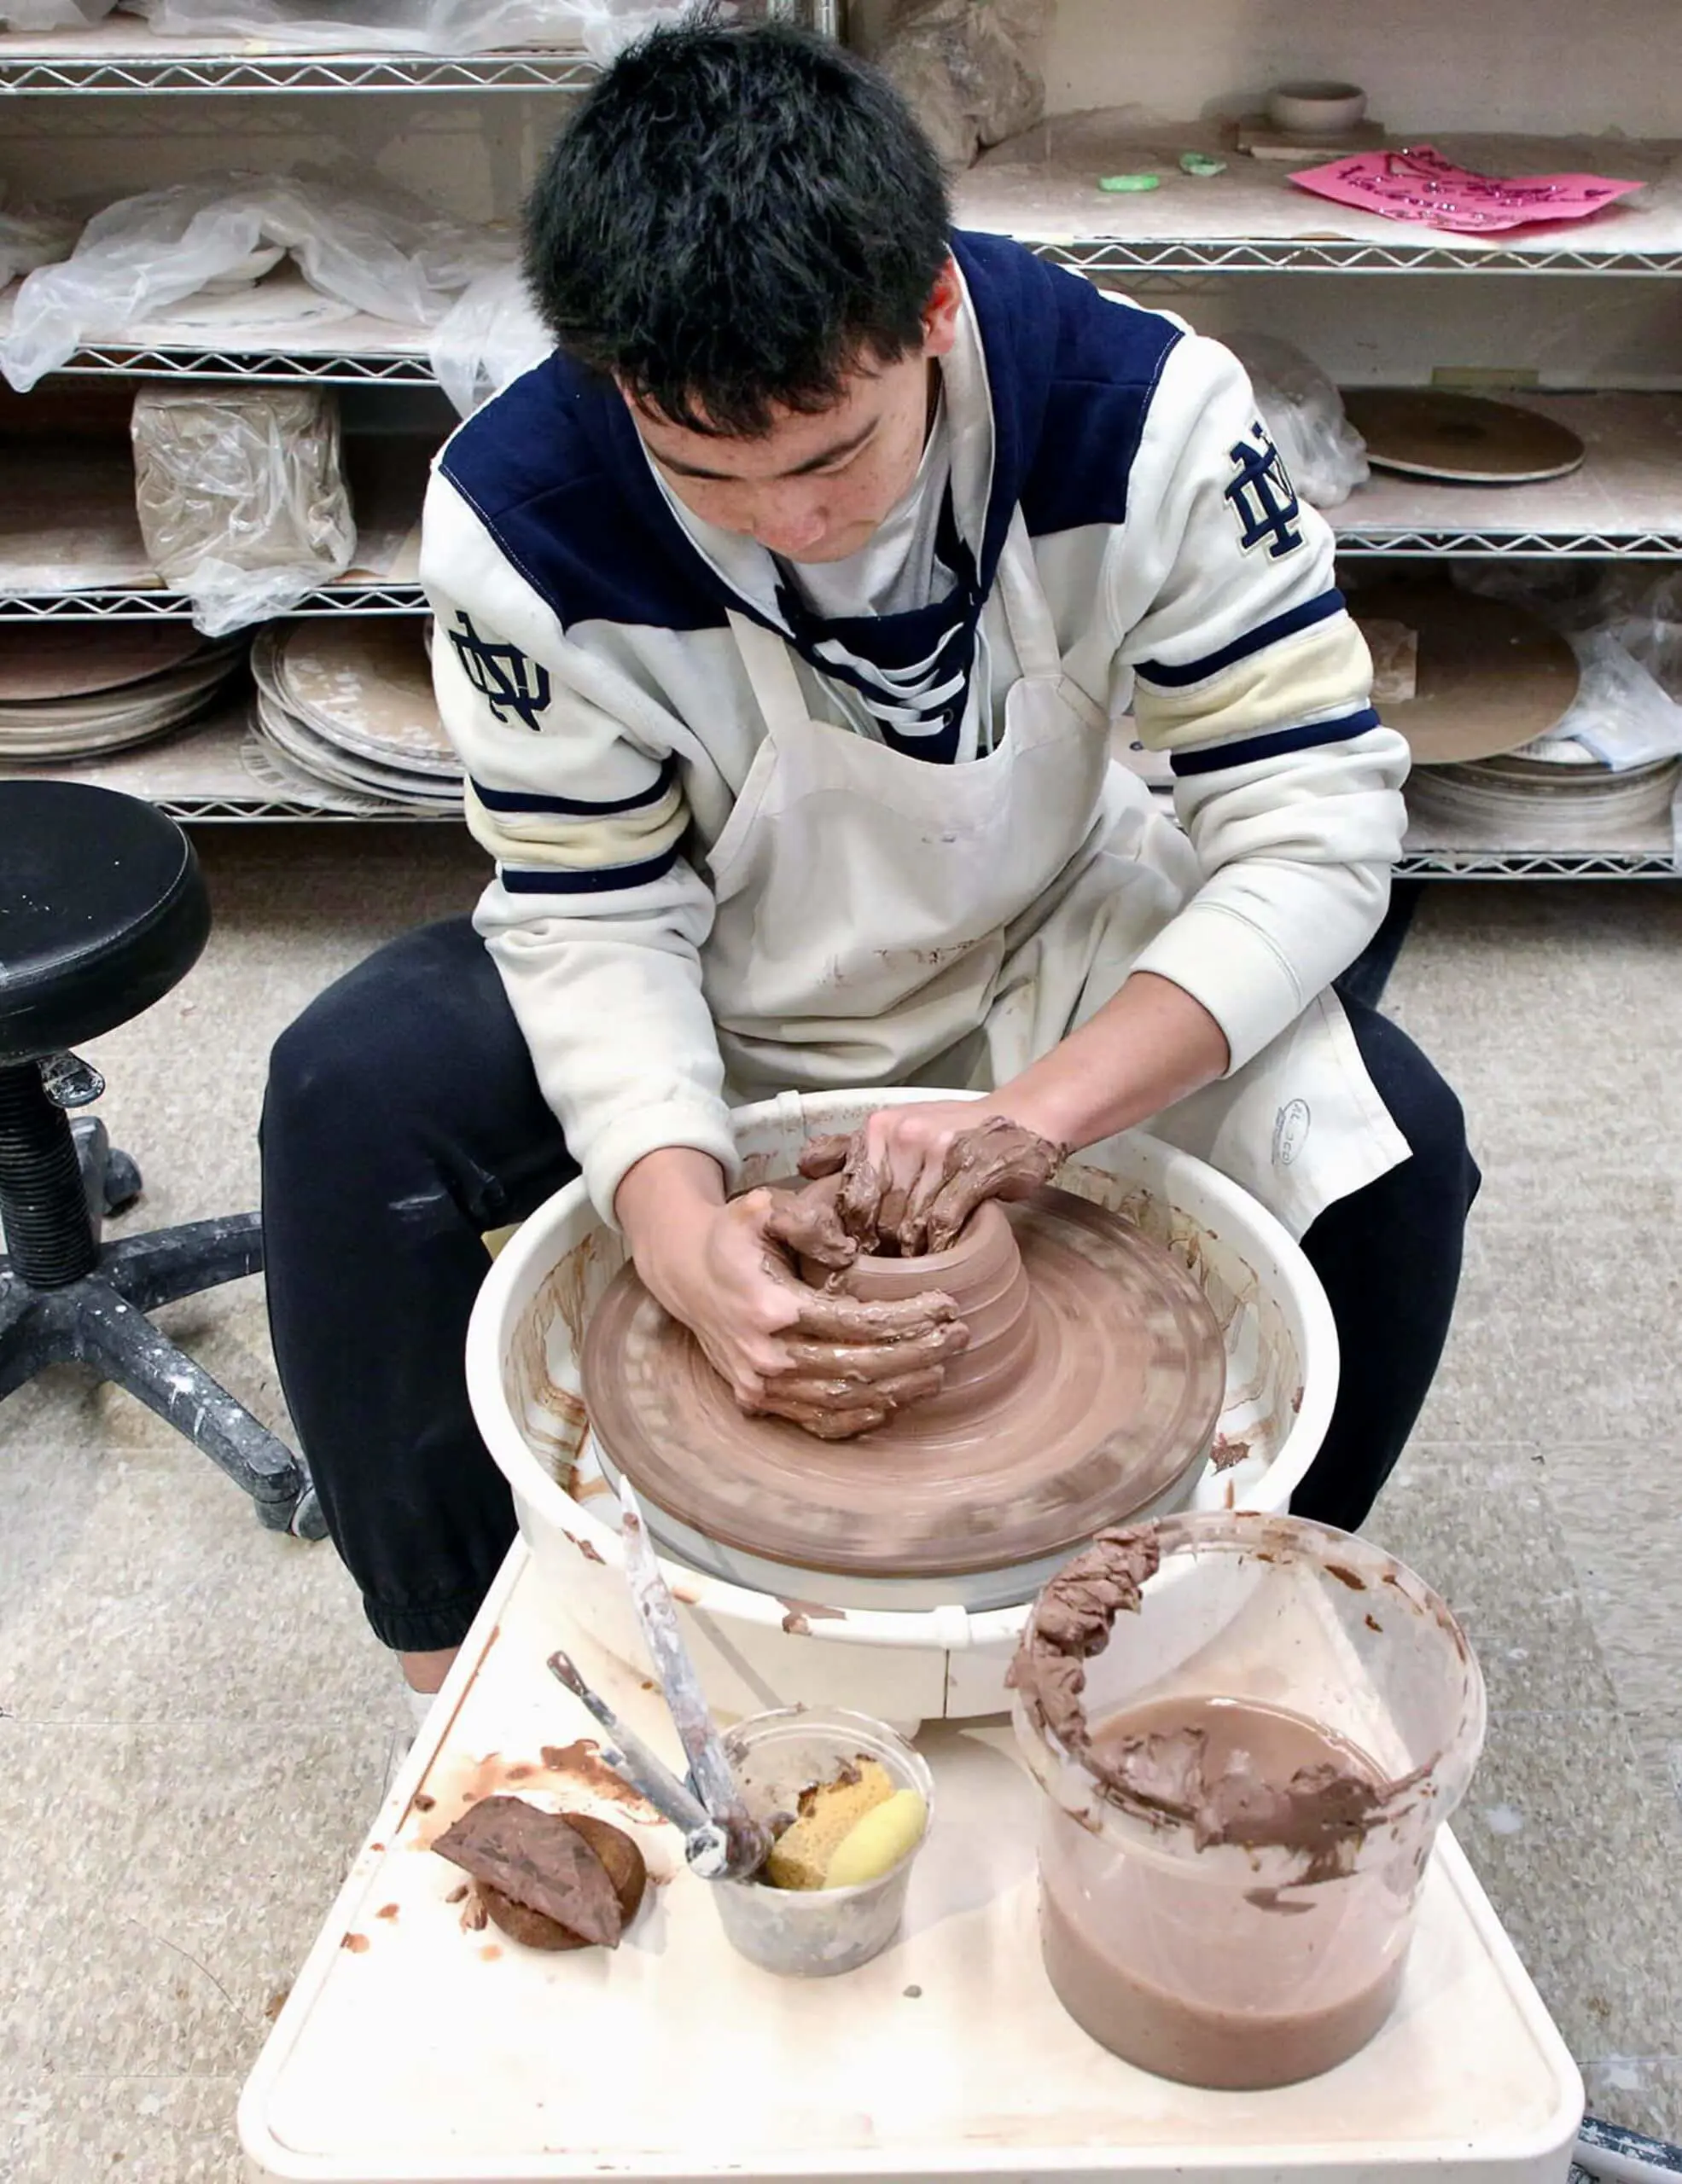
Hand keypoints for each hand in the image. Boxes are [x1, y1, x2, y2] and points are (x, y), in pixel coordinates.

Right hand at [625, 1169, 967, 1440]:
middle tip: (959, 1337)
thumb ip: (803, 1218)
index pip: (857, 1323)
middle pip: (858, 1367)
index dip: (908, 1319)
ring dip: (898, 1390)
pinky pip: (817, 1421)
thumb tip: (847, 1251)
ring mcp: (760, 1387)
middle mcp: (765, 1357)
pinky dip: (859, 1418)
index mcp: (771, 1308)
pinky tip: (893, 1404)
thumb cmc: (733, 1237)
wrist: (685, 1273)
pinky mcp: (757, 1401)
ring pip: (842, 1402)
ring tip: (940, 1370)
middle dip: (918, 1354)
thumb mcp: (760, 1207)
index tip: (947, 1304)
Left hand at [799, 1106, 1066, 1255]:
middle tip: (887, 1268)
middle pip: (877, 1215)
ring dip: (911, 1252)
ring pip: (908, 1223)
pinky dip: (939, 1247)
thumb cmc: (954, 1131)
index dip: (852, 1233)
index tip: (858, 1255)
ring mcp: (939, 1152)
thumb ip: (850, 1149)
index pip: (850, 1196)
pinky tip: (943, 1255)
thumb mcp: (898, 1127)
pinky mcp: (973, 1171)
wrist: (1025, 1118)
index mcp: (878, 1128)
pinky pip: (942, 1224)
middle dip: (881, 1247)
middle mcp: (903, 1136)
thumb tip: (802, 1168)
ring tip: (915, 1266)